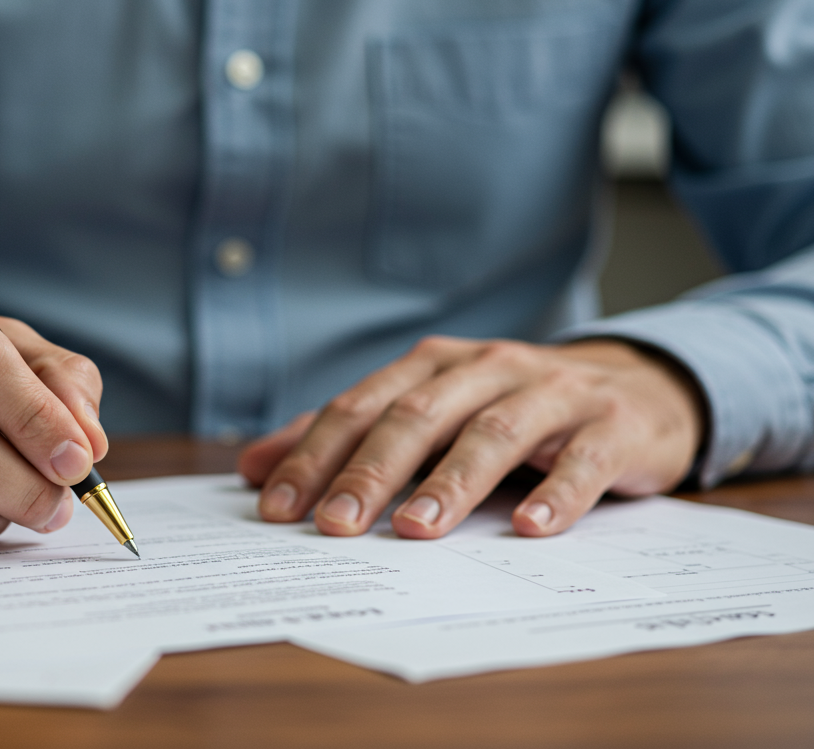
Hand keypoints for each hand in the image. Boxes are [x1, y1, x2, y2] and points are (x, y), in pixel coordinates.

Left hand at [239, 336, 705, 537]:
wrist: (640, 386)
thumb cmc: (514, 409)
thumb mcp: (431, 414)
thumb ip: (346, 439)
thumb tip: (253, 468)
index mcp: (434, 364)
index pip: (361, 407)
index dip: (315, 455)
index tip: (277, 506)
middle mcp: (488, 367)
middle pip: (418, 416)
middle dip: (371, 471)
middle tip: (335, 523)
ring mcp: (554, 392)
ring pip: (493, 433)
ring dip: (451, 483)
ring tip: (416, 529)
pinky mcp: (612, 425)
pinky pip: (582, 460)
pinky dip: (557, 494)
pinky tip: (531, 529)